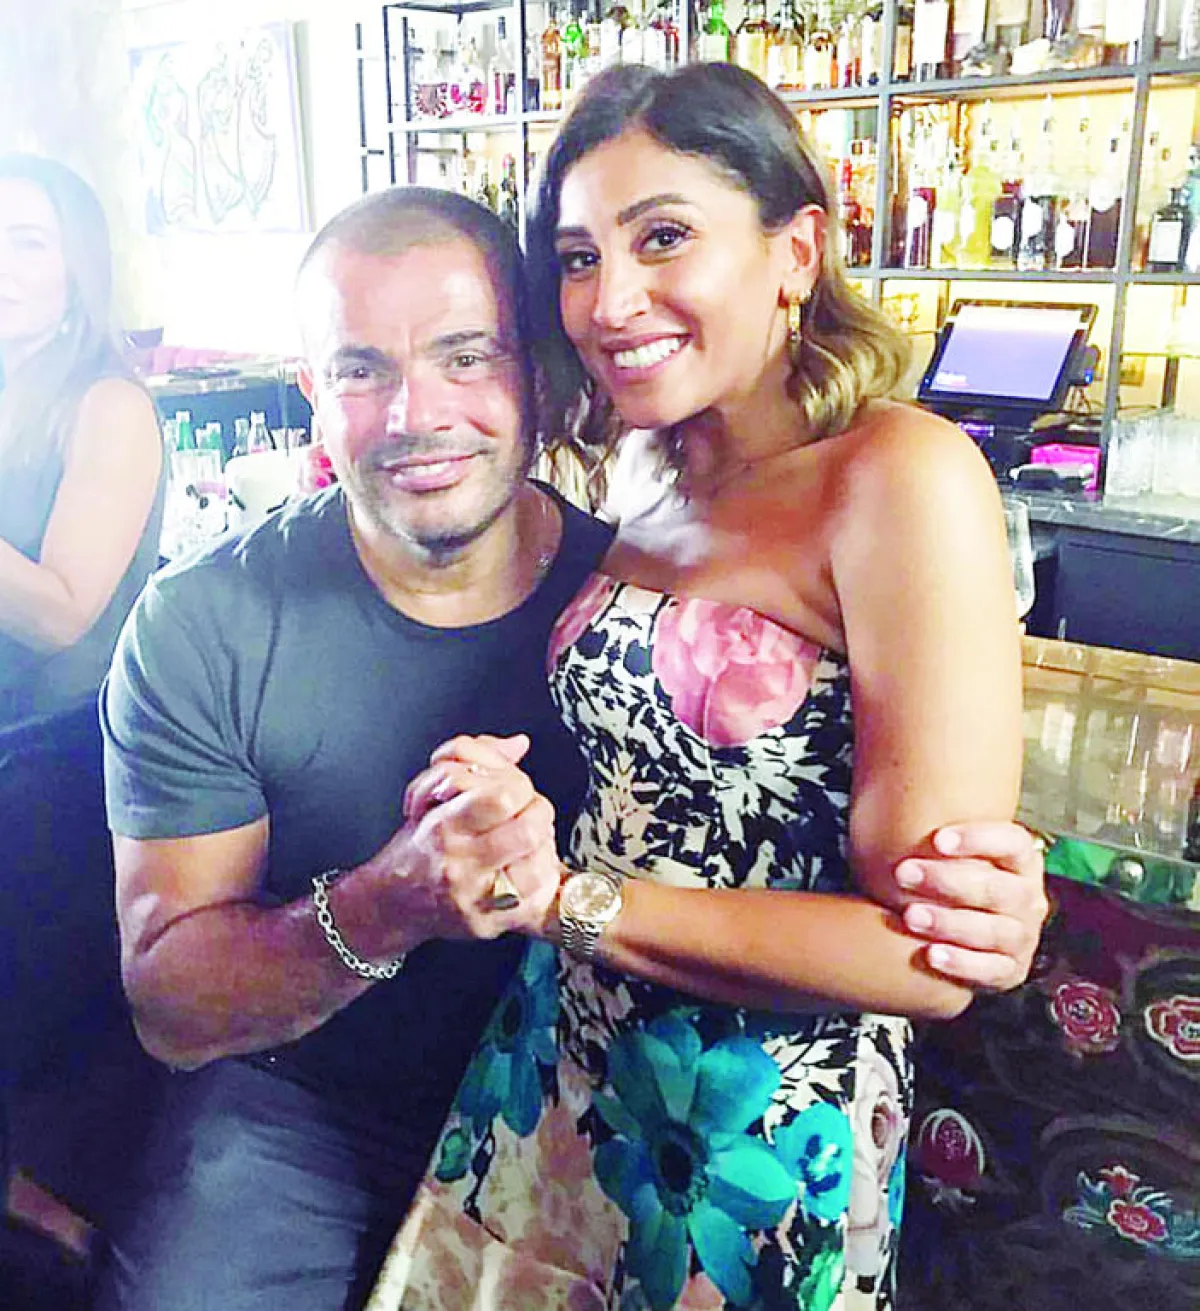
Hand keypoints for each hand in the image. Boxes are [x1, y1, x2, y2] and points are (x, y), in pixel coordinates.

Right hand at [376, 735, 562, 941]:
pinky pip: (535, 901)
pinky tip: (528, 868)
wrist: (389, 904)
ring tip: (530, 841)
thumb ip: (475, 760)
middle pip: (527, 830)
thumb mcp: (430, 793)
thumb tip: (518, 744)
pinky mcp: (488, 923)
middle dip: (538, 813)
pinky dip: (542, 880)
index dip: (518, 785)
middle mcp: (458, 864)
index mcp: (443, 826)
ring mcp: (475, 898)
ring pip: (538, 868)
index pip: (500, 797)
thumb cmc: (416, 846)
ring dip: (544, 847)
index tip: (515, 787)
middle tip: (529, 812)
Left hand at [895, 821, 1048, 992]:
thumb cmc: (947, 878)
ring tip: (910, 916)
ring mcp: (1023, 937)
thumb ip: (939, 826)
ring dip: (950, 923)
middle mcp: (1029, 898)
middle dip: (949, 882)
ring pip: (993, 931)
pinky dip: (962, 964)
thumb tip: (898, 772)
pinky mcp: (1010, 971)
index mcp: (1022, 861)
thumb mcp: (951, 852)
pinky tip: (931, 954)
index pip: (1012, 843)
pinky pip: (991, 971)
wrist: (959, 932)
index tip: (937, 839)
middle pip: (998, 889)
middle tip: (903, 874)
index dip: (980, 839)